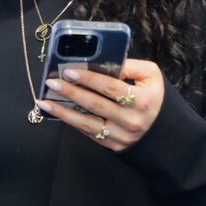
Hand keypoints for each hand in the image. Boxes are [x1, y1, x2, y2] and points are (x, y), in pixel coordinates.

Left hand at [38, 58, 162, 151]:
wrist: (160, 130)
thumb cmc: (152, 98)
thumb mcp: (151, 76)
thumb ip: (130, 66)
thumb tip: (103, 60)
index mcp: (142, 100)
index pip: (111, 87)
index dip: (89, 78)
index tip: (70, 71)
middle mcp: (131, 120)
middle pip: (95, 104)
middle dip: (71, 92)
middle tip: (52, 82)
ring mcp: (120, 136)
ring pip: (87, 123)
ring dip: (63, 112)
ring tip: (45, 101)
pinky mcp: (112, 145)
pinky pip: (88, 132)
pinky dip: (71, 121)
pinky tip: (57, 112)